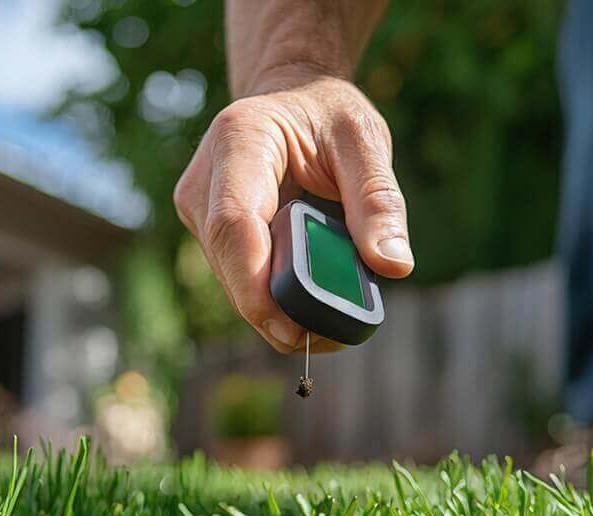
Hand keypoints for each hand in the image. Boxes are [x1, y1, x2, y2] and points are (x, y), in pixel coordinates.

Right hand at [174, 71, 412, 352]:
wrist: (290, 97)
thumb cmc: (327, 115)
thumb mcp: (365, 142)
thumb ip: (379, 201)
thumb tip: (394, 266)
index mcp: (239, 140)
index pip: (234, 222)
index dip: (255, 283)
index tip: (291, 327)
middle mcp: (204, 178)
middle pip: (229, 261)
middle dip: (271, 311)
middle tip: (325, 341)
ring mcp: (198, 208)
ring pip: (229, 278)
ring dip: (272, 311)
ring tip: (326, 329)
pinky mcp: (207, 231)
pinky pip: (235, 276)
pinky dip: (269, 299)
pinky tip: (307, 311)